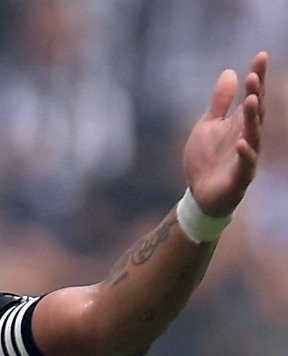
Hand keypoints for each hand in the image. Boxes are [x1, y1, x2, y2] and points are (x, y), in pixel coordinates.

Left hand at [183, 52, 267, 216]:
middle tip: (254, 75)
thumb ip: (219, 102)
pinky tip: (241, 142)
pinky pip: (246, 164)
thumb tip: (230, 72)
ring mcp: (246, 157)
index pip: (253, 97)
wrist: (199, 195)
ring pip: (254, 135)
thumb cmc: (207, 159)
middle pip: (256, 113)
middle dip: (256, 94)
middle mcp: (248, 137)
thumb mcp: (208, 125)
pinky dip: (245, 153)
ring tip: (252, 100)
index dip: (257, 77)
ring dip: (254, 118)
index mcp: (240, 124)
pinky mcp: (239, 177)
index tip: (261, 56)